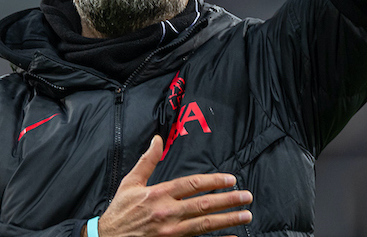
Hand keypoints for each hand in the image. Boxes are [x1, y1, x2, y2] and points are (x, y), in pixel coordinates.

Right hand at [90, 135, 252, 236]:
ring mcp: (171, 232)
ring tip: (245, 215)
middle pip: (203, 205)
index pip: (192, 185)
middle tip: (247, 196)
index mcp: (158, 195)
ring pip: (205, 225)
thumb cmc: (120, 212)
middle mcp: (167, 213)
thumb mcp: (130, 183)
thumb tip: (157, 140)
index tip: (231, 179)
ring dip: (227, 220)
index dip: (213, 181)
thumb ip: (147, 161)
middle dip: (228, 200)